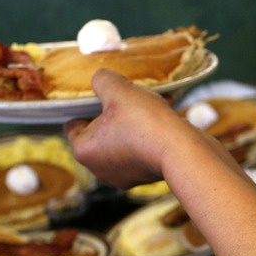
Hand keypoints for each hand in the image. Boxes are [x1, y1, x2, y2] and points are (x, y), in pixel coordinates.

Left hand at [63, 69, 192, 188]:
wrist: (181, 151)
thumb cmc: (144, 122)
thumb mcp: (118, 89)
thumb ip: (102, 80)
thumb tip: (100, 79)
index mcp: (83, 150)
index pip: (73, 125)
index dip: (86, 107)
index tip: (102, 97)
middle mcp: (99, 168)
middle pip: (99, 133)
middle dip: (114, 114)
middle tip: (127, 99)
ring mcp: (123, 176)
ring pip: (122, 140)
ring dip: (133, 122)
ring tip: (151, 103)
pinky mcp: (145, 176)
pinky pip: (141, 150)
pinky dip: (148, 135)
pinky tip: (164, 115)